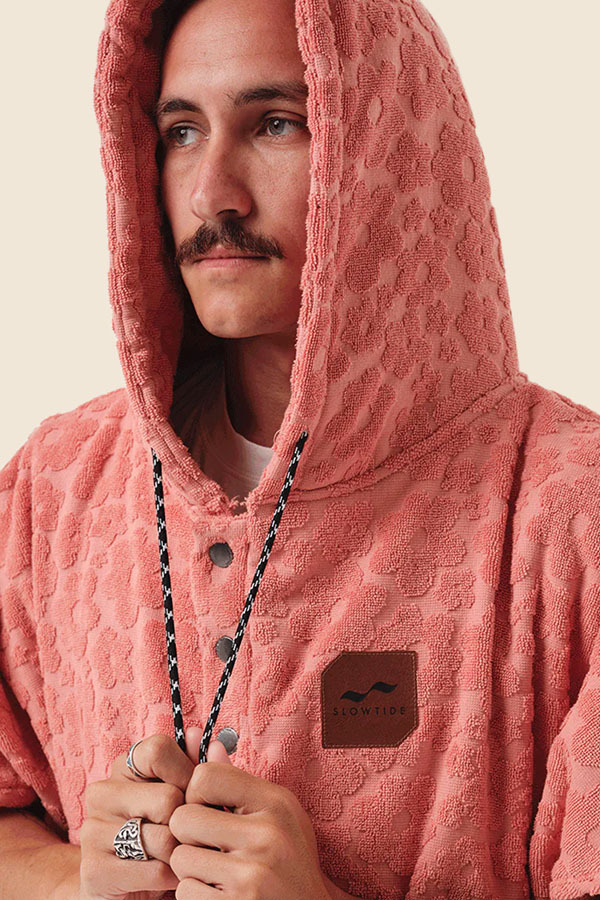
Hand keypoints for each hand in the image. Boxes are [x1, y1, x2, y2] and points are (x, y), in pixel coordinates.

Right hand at [79, 731, 212, 899]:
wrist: (124, 886)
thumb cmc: (162, 831)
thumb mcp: (182, 796)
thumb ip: (199, 768)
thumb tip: (211, 742)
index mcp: (123, 767)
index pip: (157, 750)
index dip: (185, 771)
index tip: (192, 792)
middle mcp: (102, 793)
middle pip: (167, 798)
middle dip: (187, 822)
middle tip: (185, 833)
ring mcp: (93, 831)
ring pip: (164, 839)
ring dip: (181, 854)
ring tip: (177, 856)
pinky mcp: (94, 870)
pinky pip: (156, 871)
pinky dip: (172, 878)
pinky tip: (168, 876)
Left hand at [168, 726, 332, 898]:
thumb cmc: (290, 861)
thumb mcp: (277, 814)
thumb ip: (239, 782)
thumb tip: (209, 743)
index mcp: (275, 803)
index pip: (205, 776)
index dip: (196, 794)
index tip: (209, 811)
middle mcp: (266, 835)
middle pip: (183, 818)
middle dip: (189, 836)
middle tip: (210, 847)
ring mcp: (251, 876)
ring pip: (180, 859)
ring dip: (192, 870)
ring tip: (220, 873)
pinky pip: (185, 893)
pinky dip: (197, 896)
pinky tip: (222, 894)